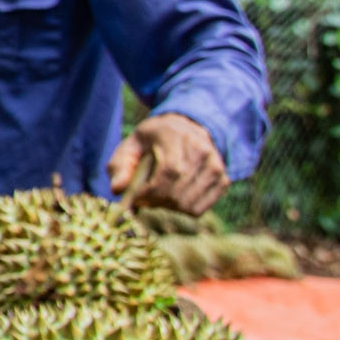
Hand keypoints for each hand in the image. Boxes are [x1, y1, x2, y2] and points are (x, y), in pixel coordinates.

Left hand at [109, 112, 226, 215]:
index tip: (134, 200)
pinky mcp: (223, 181)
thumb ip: (120, 166)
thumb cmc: (152, 141)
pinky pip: (199, 209)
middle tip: (143, 198)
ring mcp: (216, 166)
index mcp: (177, 136)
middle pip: (177, 192)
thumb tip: (117, 190)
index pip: (169, 172)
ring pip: (187, 204)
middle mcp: (202, 151)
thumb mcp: (131, 145)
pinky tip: (173, 196)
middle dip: (154, 201)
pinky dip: (181, 209)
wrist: (185, 130)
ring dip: (166, 206)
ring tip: (157, 194)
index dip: (150, 192)